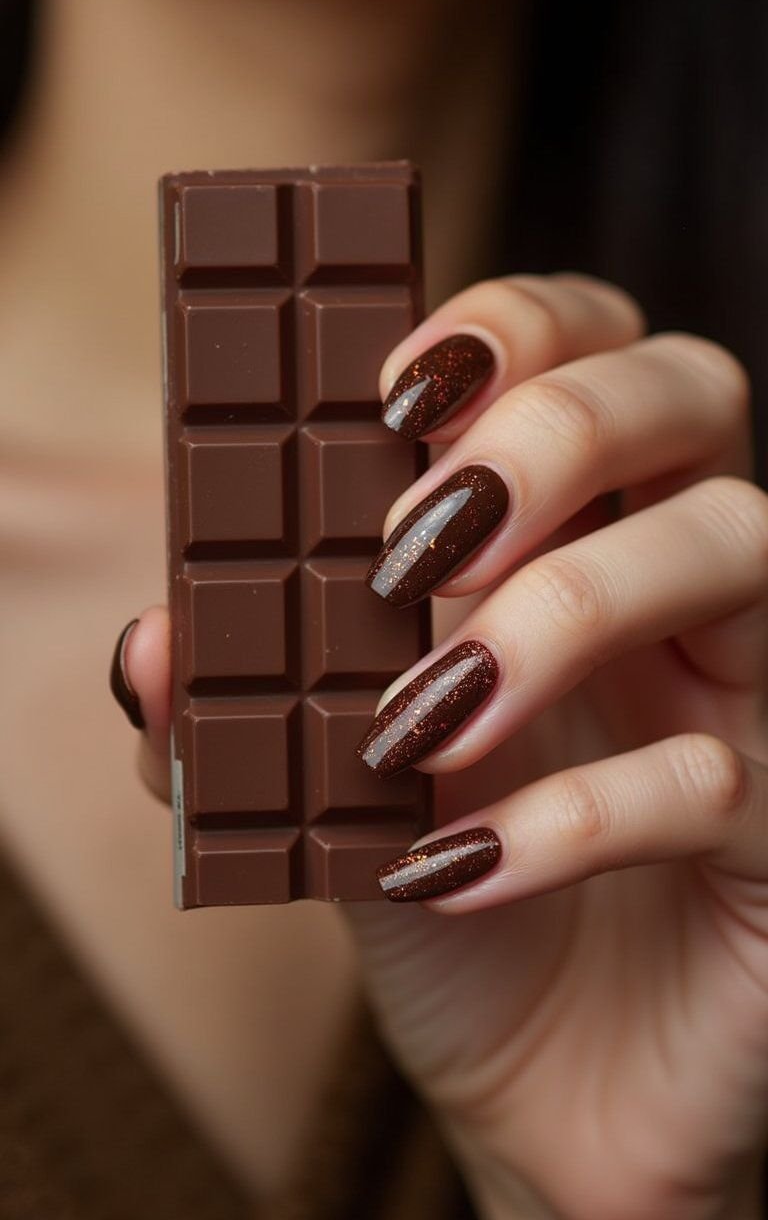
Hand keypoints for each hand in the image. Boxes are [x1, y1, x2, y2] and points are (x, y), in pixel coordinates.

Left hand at [116, 273, 767, 1219]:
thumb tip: (152, 642)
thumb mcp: (321, 790)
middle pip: (697, 389)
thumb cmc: (440, 893)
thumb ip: (240, 712)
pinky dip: (576, 814)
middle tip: (426, 532)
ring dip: (567, 608)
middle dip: (560, 426)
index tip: (392, 388)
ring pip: (740, 546)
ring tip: (430, 710)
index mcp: (571, 528)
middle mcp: (675, 580)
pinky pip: (719, 775)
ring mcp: (747, 692)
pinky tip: (456, 869)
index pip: (589, 345)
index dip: (513, 326)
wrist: (541, 1083)